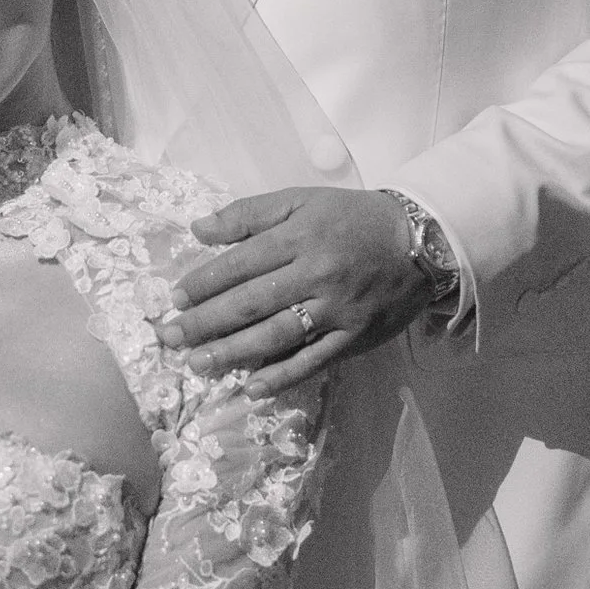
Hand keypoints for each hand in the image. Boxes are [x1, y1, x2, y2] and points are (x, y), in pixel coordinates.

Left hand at [162, 187, 430, 384]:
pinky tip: (252, 388)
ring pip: (277, 334)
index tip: (175, 299)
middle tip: (170, 337)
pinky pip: (314, 360)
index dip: (204, 282)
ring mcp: (336, 309)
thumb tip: (199, 229)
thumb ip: (249, 214)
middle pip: (252, 302)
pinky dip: (282, 375)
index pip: (241, 263)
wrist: (419, 241)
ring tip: (199, 364)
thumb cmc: (351, 218)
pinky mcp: (354, 336)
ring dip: (234, 352)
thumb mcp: (301, 201)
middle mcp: (315, 273)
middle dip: (206, 322)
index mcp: (299, 237)